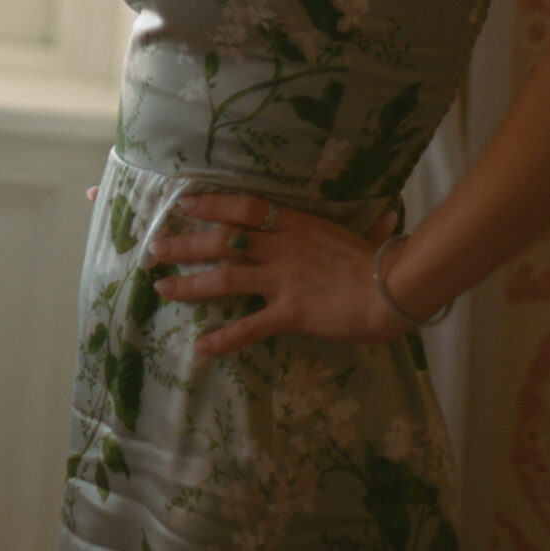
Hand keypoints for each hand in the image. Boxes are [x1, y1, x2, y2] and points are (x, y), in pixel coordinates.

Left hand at [146, 190, 405, 356]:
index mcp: (295, 224)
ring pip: (226, 278)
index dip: (213, 204)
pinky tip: (202, 348)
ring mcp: (282, 279)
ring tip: (162, 287)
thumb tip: (387, 217)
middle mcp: (280, 247)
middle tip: (156, 248)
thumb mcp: (365, 236)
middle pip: (223, 240)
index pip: (244, 207)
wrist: (393, 288)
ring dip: (191, 283)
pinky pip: (250, 327)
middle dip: (186, 243)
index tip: (186, 202)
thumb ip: (367, 228)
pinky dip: (224, 338)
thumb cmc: (383, 261)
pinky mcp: (289, 313)